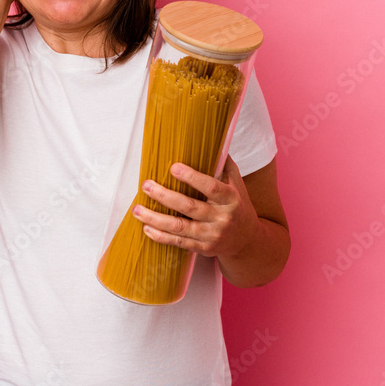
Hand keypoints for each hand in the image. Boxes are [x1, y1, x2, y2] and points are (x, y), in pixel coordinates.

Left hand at [132, 156, 259, 258]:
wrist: (247, 240)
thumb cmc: (237, 204)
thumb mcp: (236, 183)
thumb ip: (223, 163)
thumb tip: (210, 137)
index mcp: (230, 198)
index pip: (211, 187)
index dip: (192, 177)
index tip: (173, 167)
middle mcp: (221, 218)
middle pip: (190, 207)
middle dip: (165, 196)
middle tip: (146, 185)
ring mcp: (211, 235)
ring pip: (180, 227)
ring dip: (155, 218)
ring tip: (137, 209)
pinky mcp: (202, 248)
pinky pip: (178, 242)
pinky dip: (161, 236)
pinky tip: (147, 227)